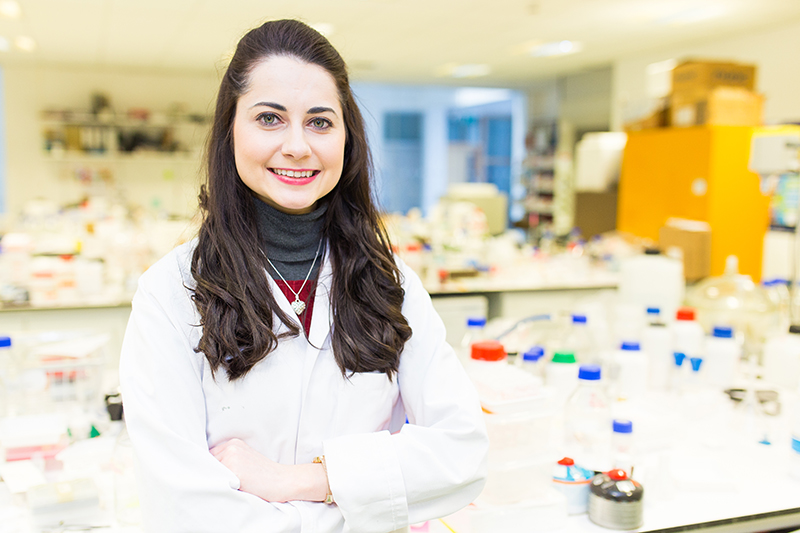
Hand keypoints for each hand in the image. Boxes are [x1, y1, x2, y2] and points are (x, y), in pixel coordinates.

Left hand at [209, 438, 327, 501]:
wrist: (283, 480)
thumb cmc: (265, 474)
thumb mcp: (246, 459)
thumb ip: (229, 459)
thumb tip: (207, 469)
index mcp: (234, 443)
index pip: (210, 456)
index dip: (212, 468)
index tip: (220, 475)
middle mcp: (231, 447)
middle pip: (208, 464)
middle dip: (213, 473)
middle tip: (228, 481)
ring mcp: (231, 458)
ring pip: (210, 473)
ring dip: (216, 480)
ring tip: (233, 485)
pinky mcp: (233, 471)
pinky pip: (217, 480)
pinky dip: (221, 486)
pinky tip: (233, 488)